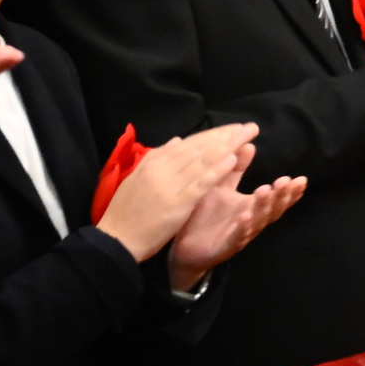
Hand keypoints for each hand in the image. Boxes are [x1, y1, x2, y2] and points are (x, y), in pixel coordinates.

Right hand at [96, 122, 253, 258]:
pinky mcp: (177, 203)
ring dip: (226, 147)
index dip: (212, 134)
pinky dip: (217, 171)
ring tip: (245, 137)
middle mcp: (162, 168)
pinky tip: (233, 161)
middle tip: (248, 127)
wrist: (116, 238)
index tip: (232, 128)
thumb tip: (177, 140)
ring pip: (202, 161)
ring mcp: (170, 185)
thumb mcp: (138, 178)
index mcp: (152, 161)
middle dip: (225, 136)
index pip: (188, 143)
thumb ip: (158, 158)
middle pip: (199, 148)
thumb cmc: (127, 211)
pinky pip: (200, 184)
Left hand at [167, 163, 303, 291]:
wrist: (183, 246)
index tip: (301, 179)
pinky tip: (246, 216)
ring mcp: (240, 235)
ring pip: (257, 221)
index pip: (277, 199)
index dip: (290, 192)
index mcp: (251, 207)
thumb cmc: (205, 216)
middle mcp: (251, 221)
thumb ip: (236, 169)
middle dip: (281, 196)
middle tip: (286, 181)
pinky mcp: (224, 246)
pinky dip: (242, 227)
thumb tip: (249, 144)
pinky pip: (236, 237)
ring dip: (263, 206)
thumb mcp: (221, 188)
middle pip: (272, 209)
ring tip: (266, 190)